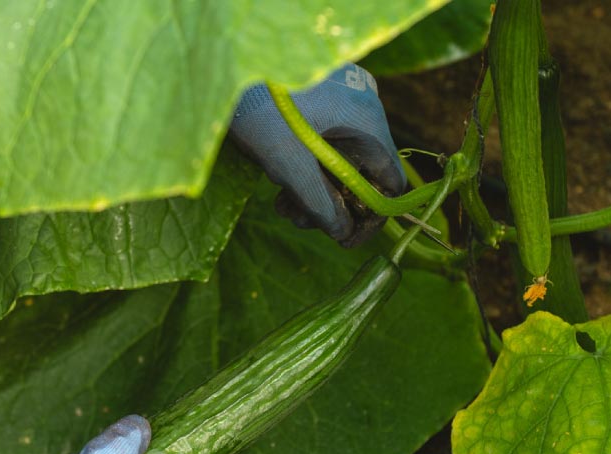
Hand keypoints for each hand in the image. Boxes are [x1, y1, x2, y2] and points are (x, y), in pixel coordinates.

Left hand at [229, 63, 405, 246]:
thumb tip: (341, 233)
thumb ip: (319, 203)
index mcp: (366, 120)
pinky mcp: (318, 98)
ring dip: (313, 190)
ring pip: (339, 160)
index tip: (344, 239)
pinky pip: (324, 141)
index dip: (370, 216)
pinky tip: (278, 180)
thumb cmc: (258, 105)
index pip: (390, 181)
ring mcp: (340, 99)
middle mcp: (362, 107)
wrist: (221, 57)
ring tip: (281, 204)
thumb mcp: (288, 163)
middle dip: (330, 204)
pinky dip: (306, 166)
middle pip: (361, 173)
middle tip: (296, 219)